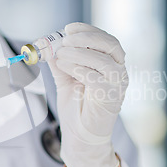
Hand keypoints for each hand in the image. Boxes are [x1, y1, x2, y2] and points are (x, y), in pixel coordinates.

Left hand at [48, 23, 128, 166]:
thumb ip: (60, 62)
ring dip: (80, 53)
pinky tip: (66, 68)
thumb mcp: (65, 79)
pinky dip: (79, 68)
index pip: (106, 39)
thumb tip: (48, 45)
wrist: (80, 137)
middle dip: (86, 38)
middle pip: (111, 45)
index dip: (88, 30)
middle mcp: (119, 72)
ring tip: (61, 55)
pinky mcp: (111, 97)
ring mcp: (118, 85)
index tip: (68, 28)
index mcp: (111, 64)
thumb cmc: (76, 109)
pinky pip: (97, 77)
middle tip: (65, 39)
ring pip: (104, 60)